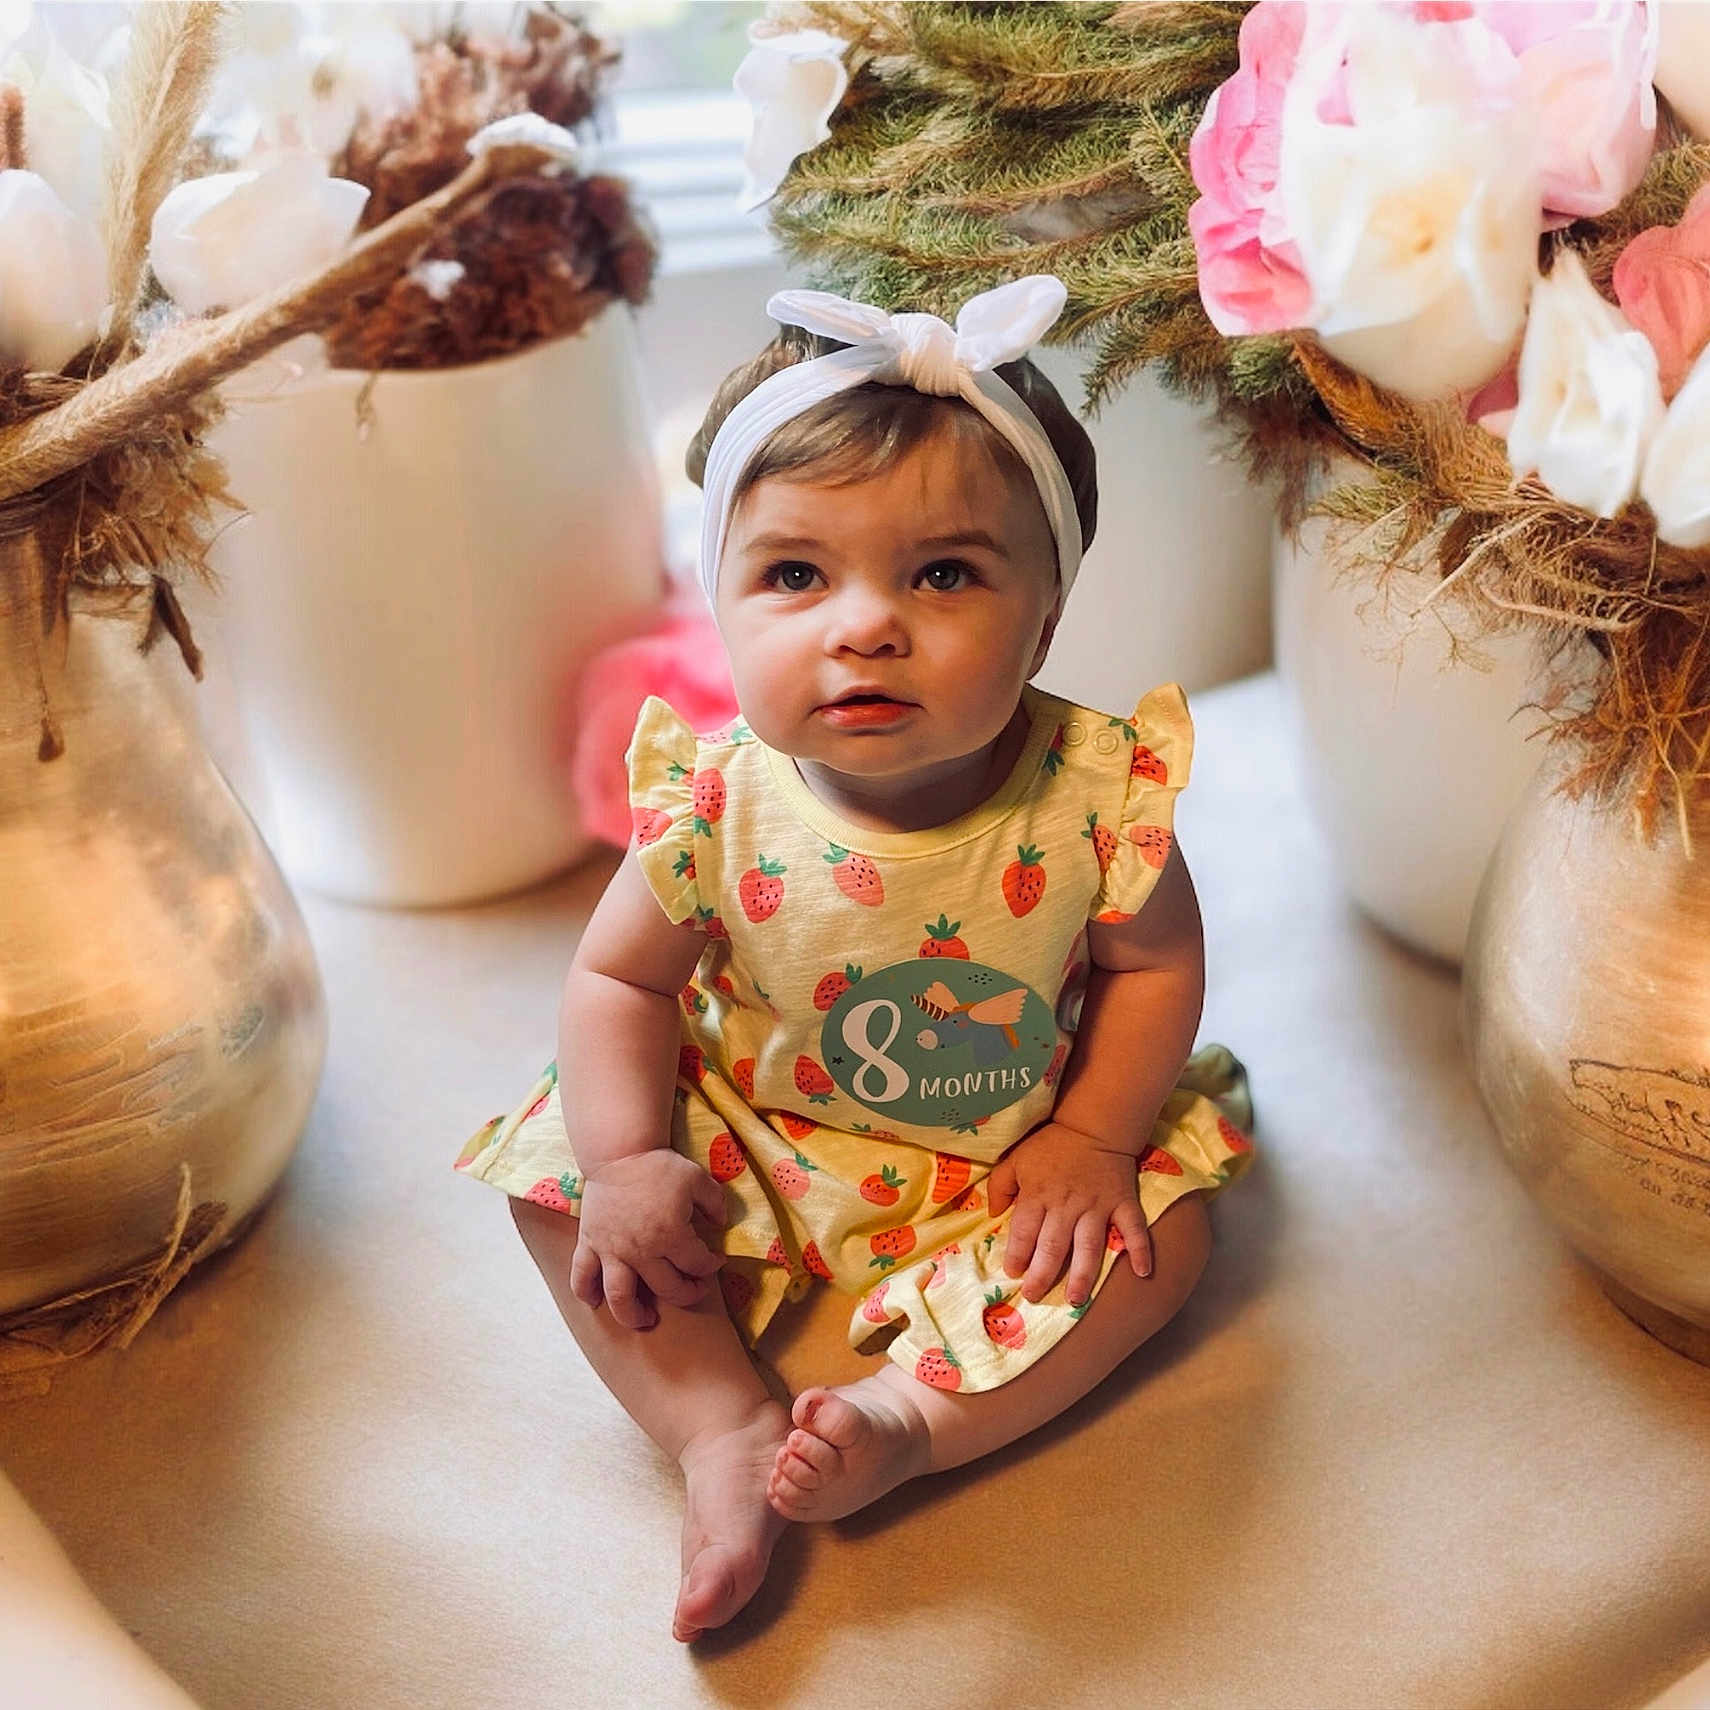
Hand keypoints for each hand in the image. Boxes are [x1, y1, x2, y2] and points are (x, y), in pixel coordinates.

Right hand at [570, 1149, 726, 1330]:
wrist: (618, 1152)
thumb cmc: (658, 1165)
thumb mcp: (697, 1178)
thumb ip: (715, 1202)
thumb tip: (721, 1223)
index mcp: (671, 1235)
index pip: (697, 1264)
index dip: (711, 1266)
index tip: (716, 1261)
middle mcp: (641, 1250)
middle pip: (667, 1288)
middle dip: (687, 1293)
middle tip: (693, 1289)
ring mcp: (612, 1250)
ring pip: (620, 1296)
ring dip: (633, 1315)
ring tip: (644, 1319)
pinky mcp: (590, 1244)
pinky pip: (582, 1276)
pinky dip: (586, 1293)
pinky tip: (595, 1301)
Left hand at [986, 1121, 1152, 1305]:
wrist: (1093, 1125)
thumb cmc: (1051, 1145)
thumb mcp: (1016, 1159)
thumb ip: (1000, 1186)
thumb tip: (993, 1214)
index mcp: (1038, 1195)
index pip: (1024, 1231)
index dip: (1017, 1255)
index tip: (1013, 1273)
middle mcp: (1066, 1205)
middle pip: (1052, 1246)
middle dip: (1042, 1274)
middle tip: (1034, 1296)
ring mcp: (1097, 1206)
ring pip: (1089, 1246)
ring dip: (1082, 1275)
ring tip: (1074, 1299)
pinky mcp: (1122, 1203)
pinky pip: (1134, 1229)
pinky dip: (1140, 1249)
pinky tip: (1143, 1273)